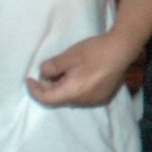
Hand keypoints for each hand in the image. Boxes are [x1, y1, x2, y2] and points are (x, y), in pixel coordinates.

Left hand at [27, 34, 141, 106]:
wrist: (122, 49)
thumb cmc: (95, 51)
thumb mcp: (69, 55)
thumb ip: (51, 66)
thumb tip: (43, 74)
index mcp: (72, 91)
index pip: (46, 99)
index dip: (34, 90)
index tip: (29, 79)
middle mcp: (83, 101)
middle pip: (58, 99)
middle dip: (49, 87)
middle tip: (49, 71)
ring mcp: (95, 101)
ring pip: (71, 99)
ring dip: (64, 88)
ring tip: (66, 72)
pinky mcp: (104, 97)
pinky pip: (83, 97)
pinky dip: (76, 89)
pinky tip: (81, 76)